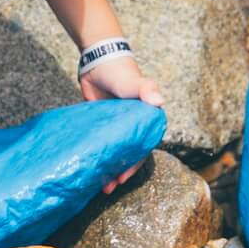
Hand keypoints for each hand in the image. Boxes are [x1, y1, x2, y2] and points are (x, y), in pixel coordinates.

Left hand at [79, 56, 165, 192]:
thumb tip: (159, 101)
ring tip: (98, 185)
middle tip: (107, 188)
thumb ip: (145, 89)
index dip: (132, 166)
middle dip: (118, 173)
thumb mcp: (134, 81)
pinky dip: (97, 156)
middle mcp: (132, 126)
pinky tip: (89, 168)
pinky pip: (100, 145)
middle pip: (127, 155)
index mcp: (145, 121)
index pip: (141, 149)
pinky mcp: (101, 125)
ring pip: (113, 152)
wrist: (97, 59)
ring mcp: (116, 127)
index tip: (121, 179)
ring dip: (107, 168)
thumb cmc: (119, 70)